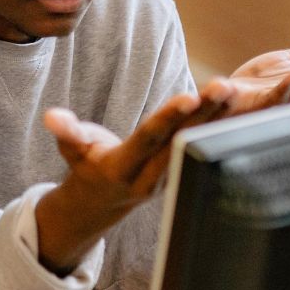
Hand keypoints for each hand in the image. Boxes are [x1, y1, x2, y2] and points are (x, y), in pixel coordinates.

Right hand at [33, 89, 231, 272]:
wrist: (101, 203)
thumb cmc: (85, 166)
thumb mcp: (71, 151)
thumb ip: (65, 132)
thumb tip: (51, 117)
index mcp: (122, 167)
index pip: (150, 139)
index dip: (168, 119)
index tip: (189, 96)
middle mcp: (151, 175)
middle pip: (181, 140)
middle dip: (204, 114)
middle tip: (225, 87)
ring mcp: (170, 177)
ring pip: (197, 144)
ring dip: (218, 119)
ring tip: (236, 91)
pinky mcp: (182, 172)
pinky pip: (204, 147)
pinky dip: (220, 127)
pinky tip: (238, 106)